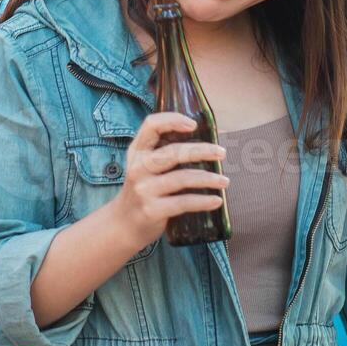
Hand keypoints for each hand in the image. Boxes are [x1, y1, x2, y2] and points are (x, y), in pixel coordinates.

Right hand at [104, 112, 228, 243]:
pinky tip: (216, 201)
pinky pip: (183, 203)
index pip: (151, 125)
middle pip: (173, 152)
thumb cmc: (142, 191)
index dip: (172, 120)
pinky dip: (203, 201)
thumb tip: (208, 145)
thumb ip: (164, 155)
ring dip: (208, 179)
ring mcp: (144, 189)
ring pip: (182, 178)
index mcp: (137, 152)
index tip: (194, 125)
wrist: (122, 225)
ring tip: (225, 181)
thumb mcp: (144, 168)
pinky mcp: (151, 210)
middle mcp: (138, 168)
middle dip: (202, 151)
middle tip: (222, 153)